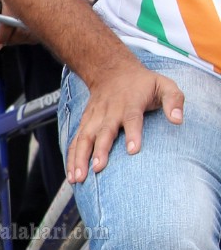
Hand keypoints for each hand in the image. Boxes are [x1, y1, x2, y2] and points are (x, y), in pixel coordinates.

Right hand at [65, 56, 183, 182]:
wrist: (111, 71)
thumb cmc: (142, 83)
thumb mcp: (164, 85)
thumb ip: (174, 100)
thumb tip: (178, 120)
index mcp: (131, 103)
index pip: (131, 118)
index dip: (132, 133)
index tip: (133, 150)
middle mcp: (110, 111)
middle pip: (103, 131)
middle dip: (99, 150)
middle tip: (98, 168)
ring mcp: (95, 118)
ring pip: (85, 138)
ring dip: (80, 158)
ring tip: (78, 178)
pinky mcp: (85, 123)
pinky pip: (76, 141)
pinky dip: (71, 158)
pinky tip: (72, 176)